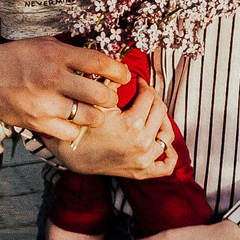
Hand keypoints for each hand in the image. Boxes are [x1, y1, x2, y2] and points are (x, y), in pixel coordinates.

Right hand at [0, 37, 128, 142]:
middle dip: (111, 98)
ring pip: (89, 117)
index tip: (124, 75)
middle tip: (109, 97)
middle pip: (100, 95)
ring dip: (96, 116)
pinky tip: (73, 121)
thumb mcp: (45, 45)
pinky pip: (71, 132)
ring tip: (93, 111)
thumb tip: (103, 58)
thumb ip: (72, 52)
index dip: (118, 71)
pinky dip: (76, 128)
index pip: (99, 63)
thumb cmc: (16, 58)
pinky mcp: (37, 123)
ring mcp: (45, 104)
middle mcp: (52, 79)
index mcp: (56, 56)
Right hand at [51, 81, 175, 177]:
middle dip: (153, 99)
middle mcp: (142, 143)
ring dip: (162, 121)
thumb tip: (124, 67)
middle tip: (143, 95)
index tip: (137, 82)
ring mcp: (144, 159)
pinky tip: (162, 143)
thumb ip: (112, 83)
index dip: (143, 85)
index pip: (149, 96)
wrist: (71, 156)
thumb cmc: (82, 128)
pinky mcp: (142, 172)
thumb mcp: (96, 103)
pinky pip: (165, 166)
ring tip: (151, 115)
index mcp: (132, 124)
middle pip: (160, 111)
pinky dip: (168, 155)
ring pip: (167, 134)